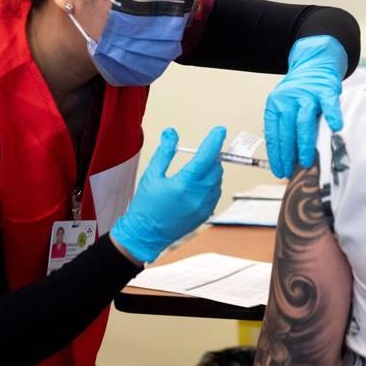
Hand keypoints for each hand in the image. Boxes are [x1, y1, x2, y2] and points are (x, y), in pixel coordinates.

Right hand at [111, 126, 225, 262]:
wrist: (145, 235)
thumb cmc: (145, 206)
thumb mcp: (152, 175)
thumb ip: (164, 152)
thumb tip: (171, 134)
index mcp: (183, 184)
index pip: (206, 157)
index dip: (214, 141)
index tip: (220, 130)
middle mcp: (197, 196)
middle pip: (215, 168)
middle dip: (211, 157)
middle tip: (201, 153)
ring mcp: (203, 207)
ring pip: (217, 181)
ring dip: (211, 171)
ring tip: (196, 170)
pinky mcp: (205, 214)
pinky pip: (215, 194)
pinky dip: (211, 185)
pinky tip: (198, 185)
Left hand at [264, 35, 346, 178]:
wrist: (314, 64)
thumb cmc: (300, 93)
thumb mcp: (285, 106)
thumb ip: (285, 128)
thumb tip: (286, 159)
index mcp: (275, 104)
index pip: (273, 134)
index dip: (275, 154)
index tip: (279, 170)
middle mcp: (288, 99)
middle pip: (286, 131)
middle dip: (287, 155)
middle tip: (291, 172)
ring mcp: (307, 94)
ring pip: (303, 122)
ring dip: (304, 144)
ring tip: (306, 161)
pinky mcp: (325, 90)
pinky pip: (328, 104)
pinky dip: (332, 115)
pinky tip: (336, 127)